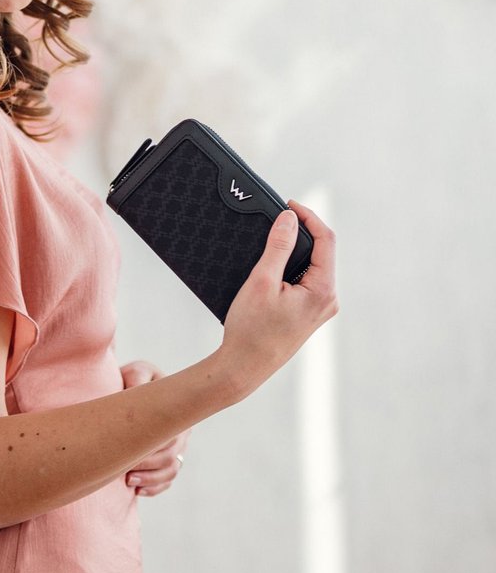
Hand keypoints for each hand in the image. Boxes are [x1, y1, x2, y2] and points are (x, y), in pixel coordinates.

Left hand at [120, 360, 190, 495]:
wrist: (131, 385)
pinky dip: (155, 487)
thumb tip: (138, 394)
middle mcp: (181, 430)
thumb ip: (138, 379)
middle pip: (171, 458)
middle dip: (148, 469)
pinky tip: (138, 490)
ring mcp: (176, 445)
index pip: (171, 438)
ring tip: (129, 483)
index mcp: (177, 412)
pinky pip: (167, 479)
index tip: (129, 458)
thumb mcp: (136, 372)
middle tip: (125, 474)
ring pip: (171, 470)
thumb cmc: (133, 378)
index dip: (151, 453)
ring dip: (151, 480)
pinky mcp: (167, 457)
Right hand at [219, 200, 338, 403]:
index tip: (288, 204)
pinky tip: (275, 263)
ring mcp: (320, 308)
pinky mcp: (309, 313)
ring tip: (274, 237)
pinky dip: (293, 265)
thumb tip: (289, 218)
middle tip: (278, 217)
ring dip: (296, 249)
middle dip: (302, 231)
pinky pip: (307, 280)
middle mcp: (328, 300)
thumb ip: (278, 247)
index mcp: (323, 291)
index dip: (309, 216)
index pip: (326, 240)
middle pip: (323, 251)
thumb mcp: (262, 281)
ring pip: (314, 266)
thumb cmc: (251, 330)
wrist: (244, 368)